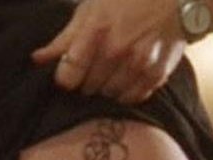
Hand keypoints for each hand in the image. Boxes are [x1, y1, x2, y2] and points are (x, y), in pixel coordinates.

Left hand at [31, 0, 186, 103]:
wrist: (174, 0)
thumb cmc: (126, 1)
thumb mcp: (90, 10)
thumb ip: (65, 38)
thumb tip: (37, 59)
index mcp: (96, 31)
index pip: (69, 73)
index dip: (64, 79)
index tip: (67, 77)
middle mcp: (117, 50)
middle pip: (88, 87)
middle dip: (86, 82)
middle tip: (93, 69)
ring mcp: (139, 64)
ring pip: (110, 95)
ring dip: (107, 88)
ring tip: (111, 72)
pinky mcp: (156, 74)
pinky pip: (133, 97)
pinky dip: (127, 92)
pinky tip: (127, 78)